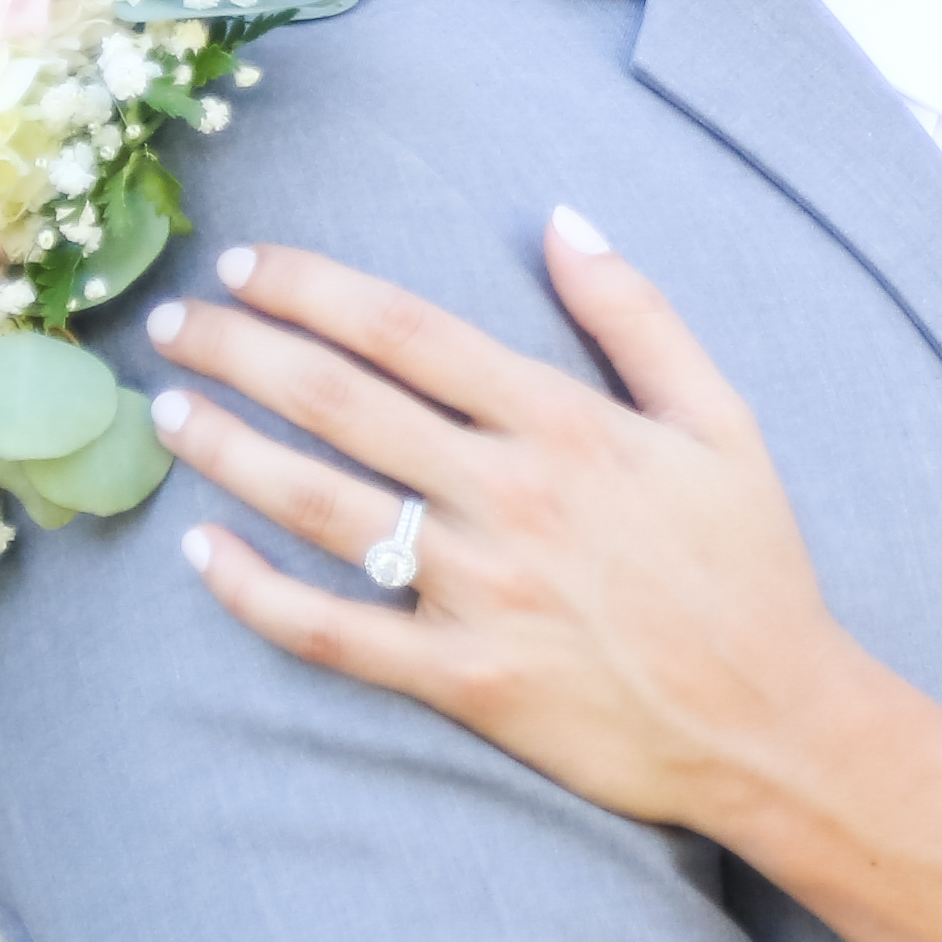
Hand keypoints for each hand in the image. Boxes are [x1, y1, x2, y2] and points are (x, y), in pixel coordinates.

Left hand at [148, 211, 850, 840]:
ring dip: (229, 452)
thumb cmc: (750, 565)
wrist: (775, 722)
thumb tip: (562, 219)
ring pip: (321, 506)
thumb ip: (637, 314)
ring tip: (166, 414)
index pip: (405, 331)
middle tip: (170, 325)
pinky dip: (257, 595)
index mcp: (566, 424)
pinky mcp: (466, 681)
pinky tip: (200, 556)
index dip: (311, 288)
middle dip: (241, 352)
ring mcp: (481, 593)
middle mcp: (511, 497)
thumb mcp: (720, 418)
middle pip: (342, 403)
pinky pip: (335, 634)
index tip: (245, 265)